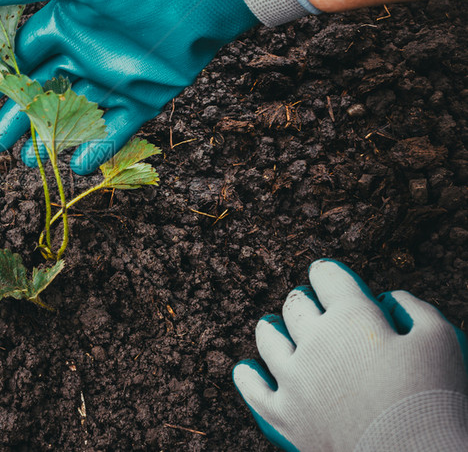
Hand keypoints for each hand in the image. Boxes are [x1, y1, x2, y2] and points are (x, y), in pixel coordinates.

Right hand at [0, 0, 256, 173]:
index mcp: (63, 24)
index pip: (20, 58)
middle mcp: (83, 53)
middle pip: (41, 93)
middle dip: (17, 119)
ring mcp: (113, 78)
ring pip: (73, 116)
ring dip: (50, 139)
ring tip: (29, 162)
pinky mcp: (144, 97)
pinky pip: (116, 128)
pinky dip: (97, 148)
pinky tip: (76, 167)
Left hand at [234, 259, 467, 451]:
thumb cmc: (434, 400)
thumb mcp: (441, 340)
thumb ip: (412, 308)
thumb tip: (386, 299)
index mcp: (351, 317)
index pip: (327, 277)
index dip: (328, 273)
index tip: (326, 274)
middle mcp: (314, 341)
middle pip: (297, 306)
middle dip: (305, 300)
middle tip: (310, 305)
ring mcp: (293, 379)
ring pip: (268, 339)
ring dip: (271, 328)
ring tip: (273, 325)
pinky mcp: (283, 415)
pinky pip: (251, 388)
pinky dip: (247, 375)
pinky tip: (246, 369)